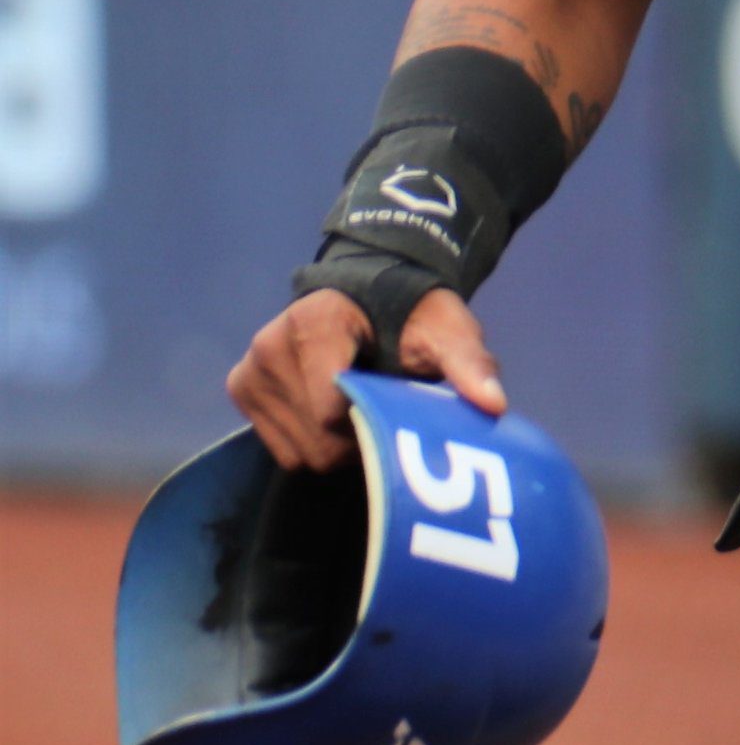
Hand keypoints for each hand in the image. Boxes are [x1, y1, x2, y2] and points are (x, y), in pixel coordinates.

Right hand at [225, 287, 505, 469]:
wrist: (372, 291)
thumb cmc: (414, 314)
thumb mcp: (449, 331)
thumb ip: (468, 364)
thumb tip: (493, 404)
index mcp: (313, 324)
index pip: (330, 412)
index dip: (369, 422)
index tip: (393, 401)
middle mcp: (270, 345)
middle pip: (317, 442)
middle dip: (357, 440)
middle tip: (383, 409)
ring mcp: (250, 370)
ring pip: (299, 453)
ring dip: (336, 444)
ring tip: (359, 406)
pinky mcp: (241, 388)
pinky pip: (282, 449)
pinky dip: (313, 441)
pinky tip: (333, 411)